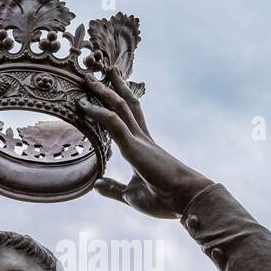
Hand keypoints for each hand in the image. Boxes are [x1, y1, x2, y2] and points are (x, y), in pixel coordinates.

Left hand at [77, 68, 212, 218]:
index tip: (107, 91)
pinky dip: (98, 112)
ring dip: (103, 91)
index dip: (118, 102)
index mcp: (142, 147)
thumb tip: (97, 184)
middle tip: (102, 71)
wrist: (186, 200)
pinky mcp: (135, 147)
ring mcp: (139, 141)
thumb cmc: (164, 199)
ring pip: (119, 107)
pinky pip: (113, 124)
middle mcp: (141, 138)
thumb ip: (114, 189)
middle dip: (113, 87)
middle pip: (126, 104)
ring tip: (89, 77)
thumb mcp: (132, 195)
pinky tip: (83, 105)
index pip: (129, 118)